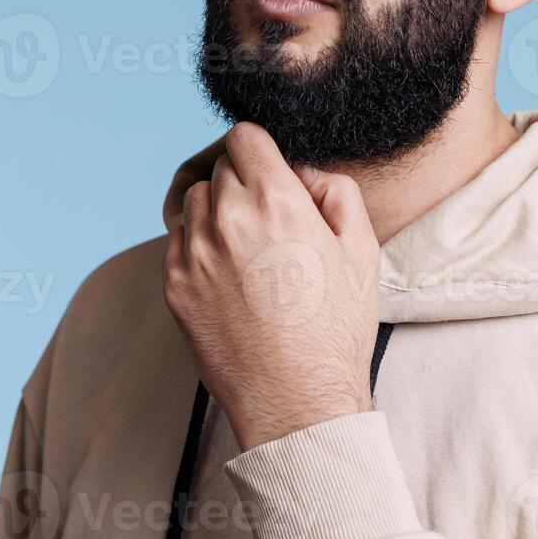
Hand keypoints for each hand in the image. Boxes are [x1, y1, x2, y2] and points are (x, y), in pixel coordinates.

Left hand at [163, 122, 382, 450]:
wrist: (297, 402)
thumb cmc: (335, 330)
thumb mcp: (362, 251)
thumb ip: (336, 192)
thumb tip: (304, 172)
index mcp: (277, 202)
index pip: (245, 136)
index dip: (261, 149)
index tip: (271, 170)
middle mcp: (228, 219)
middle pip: (221, 168)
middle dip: (244, 182)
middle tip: (269, 218)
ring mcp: (195, 254)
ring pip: (195, 201)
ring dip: (217, 210)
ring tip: (247, 247)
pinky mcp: (174, 286)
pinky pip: (178, 242)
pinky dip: (198, 246)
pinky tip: (229, 276)